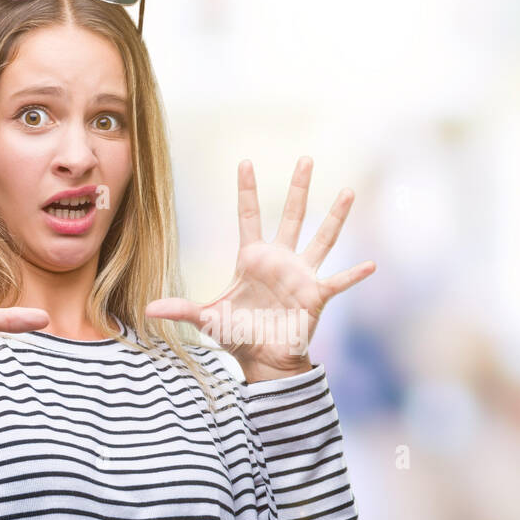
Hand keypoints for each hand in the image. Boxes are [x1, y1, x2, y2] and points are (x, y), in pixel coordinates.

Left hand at [145, 157, 375, 380]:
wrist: (263, 361)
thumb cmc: (238, 336)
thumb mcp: (208, 320)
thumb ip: (181, 310)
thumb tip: (148, 310)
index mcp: (252, 258)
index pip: (248, 216)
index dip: (247, 189)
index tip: (245, 161)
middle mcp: (280, 260)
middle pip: (292, 216)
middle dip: (298, 187)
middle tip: (306, 157)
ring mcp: (301, 275)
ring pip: (321, 239)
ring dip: (335, 217)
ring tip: (348, 191)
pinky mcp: (316, 296)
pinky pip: (338, 282)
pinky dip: (354, 274)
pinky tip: (371, 264)